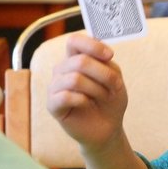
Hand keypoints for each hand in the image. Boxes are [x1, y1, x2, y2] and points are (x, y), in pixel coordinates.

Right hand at [46, 34, 128, 150]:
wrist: (107, 127)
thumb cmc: (110, 101)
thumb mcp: (115, 79)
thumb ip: (107, 64)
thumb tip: (102, 54)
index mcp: (76, 59)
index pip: (75, 41)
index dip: (92, 45)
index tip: (110, 56)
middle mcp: (62, 70)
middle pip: (80, 61)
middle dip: (104, 75)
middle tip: (114, 88)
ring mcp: (54, 87)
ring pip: (75, 79)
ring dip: (97, 89)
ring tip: (102, 98)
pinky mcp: (52, 105)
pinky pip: (65, 96)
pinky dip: (84, 100)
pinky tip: (88, 104)